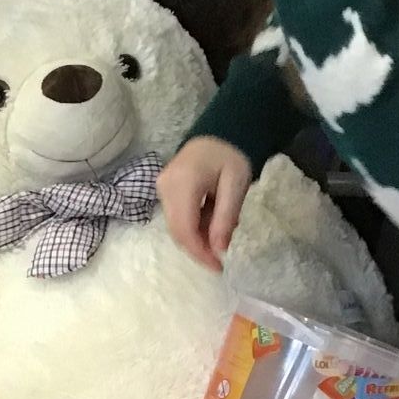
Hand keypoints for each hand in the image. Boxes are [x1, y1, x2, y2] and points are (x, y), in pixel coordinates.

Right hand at [157, 137, 253, 269]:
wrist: (219, 132)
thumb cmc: (231, 156)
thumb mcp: (236, 185)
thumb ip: (226, 217)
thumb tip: (218, 249)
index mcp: (184, 183)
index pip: (185, 228)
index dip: (200, 252)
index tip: (218, 267)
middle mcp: (165, 187)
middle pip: (177, 230)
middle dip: (199, 249)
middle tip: (221, 259)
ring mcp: (162, 188)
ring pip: (176, 227)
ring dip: (198, 238)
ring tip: (220, 234)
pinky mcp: (164, 191)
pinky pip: (176, 217)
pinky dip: (194, 227)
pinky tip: (211, 223)